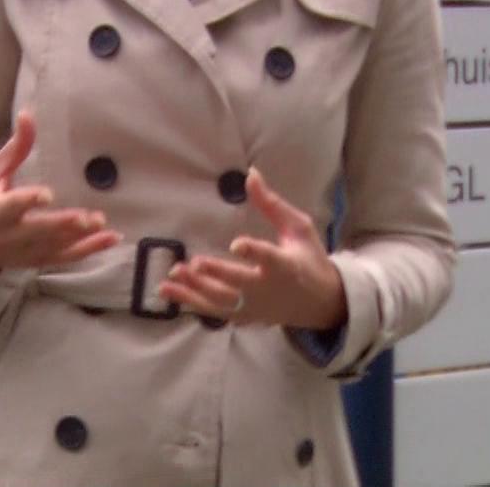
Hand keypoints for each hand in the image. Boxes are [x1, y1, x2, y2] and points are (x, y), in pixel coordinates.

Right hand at [0, 110, 121, 273]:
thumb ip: (14, 148)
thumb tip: (28, 115)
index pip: (12, 205)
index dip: (29, 201)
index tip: (47, 195)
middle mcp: (10, 234)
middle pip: (39, 231)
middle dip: (63, 225)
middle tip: (88, 218)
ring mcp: (24, 250)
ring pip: (55, 248)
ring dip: (81, 239)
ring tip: (104, 226)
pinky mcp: (36, 260)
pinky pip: (64, 258)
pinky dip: (88, 250)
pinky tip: (111, 239)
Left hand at [157, 168, 346, 329]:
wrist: (320, 304)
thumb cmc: (308, 258)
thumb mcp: (298, 228)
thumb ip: (272, 204)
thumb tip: (250, 174)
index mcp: (286, 265)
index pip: (269, 258)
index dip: (254, 252)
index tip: (237, 244)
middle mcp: (268, 289)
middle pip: (239, 284)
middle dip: (217, 275)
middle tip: (195, 263)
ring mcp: (254, 306)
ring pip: (221, 302)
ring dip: (195, 290)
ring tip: (172, 275)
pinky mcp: (244, 316)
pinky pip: (214, 312)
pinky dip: (191, 303)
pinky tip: (169, 292)